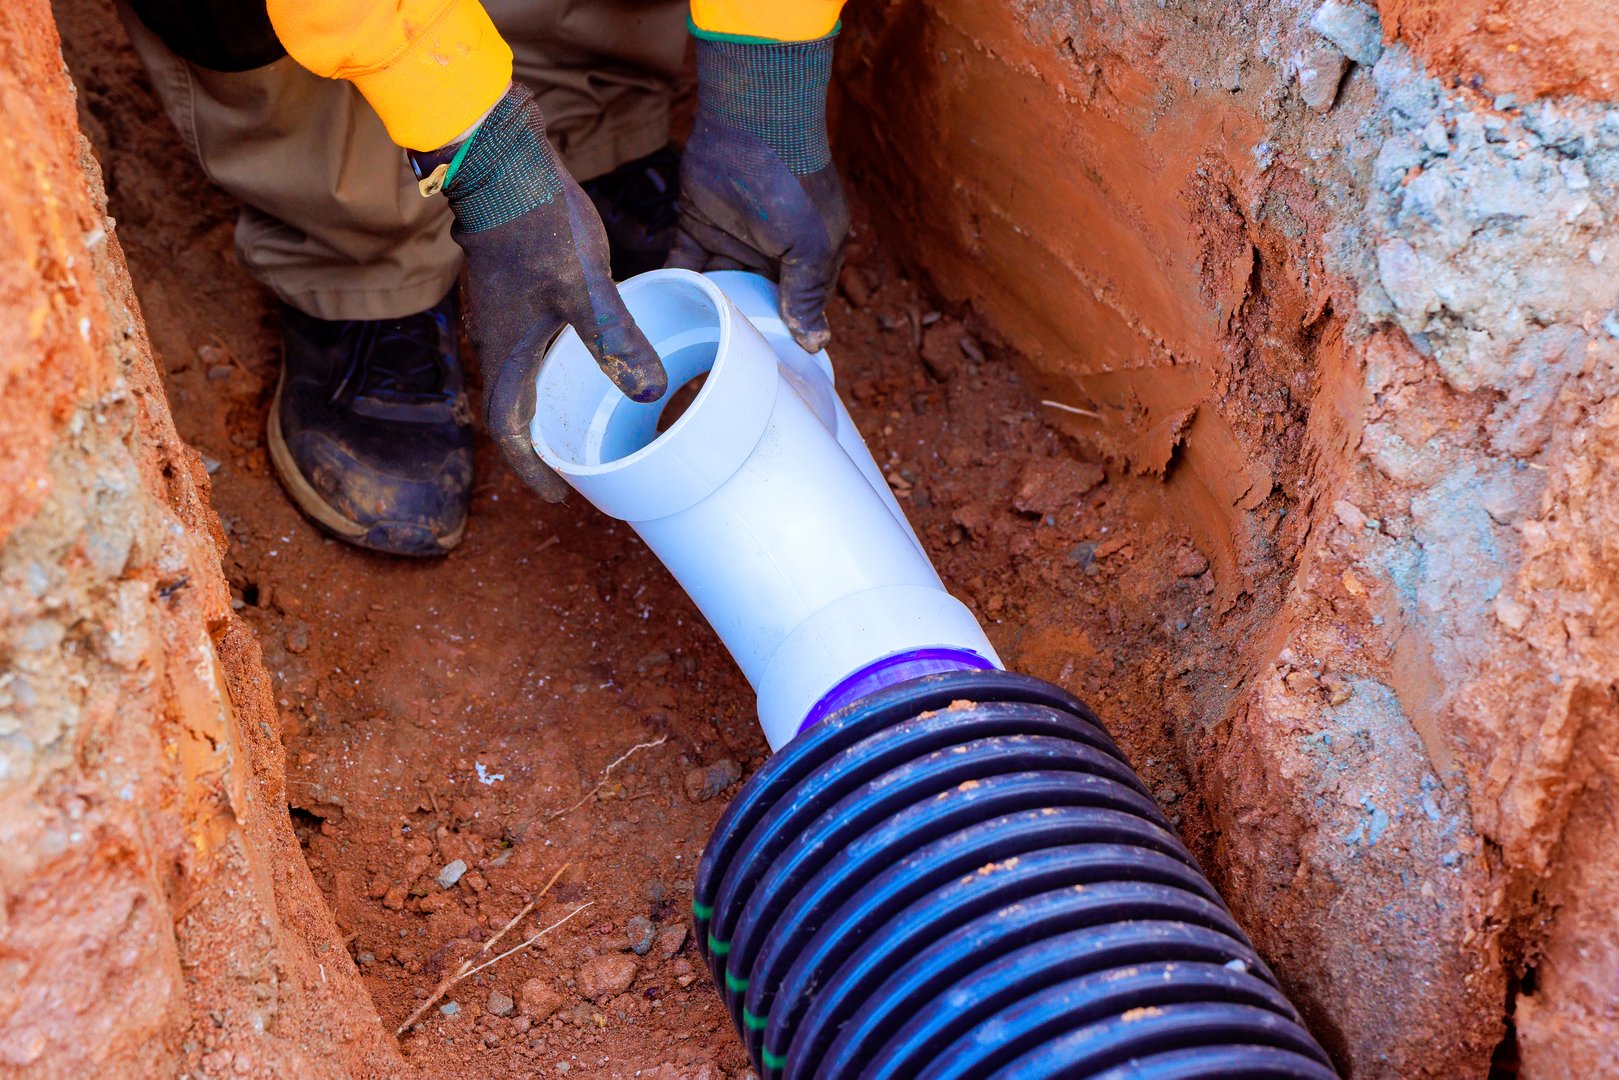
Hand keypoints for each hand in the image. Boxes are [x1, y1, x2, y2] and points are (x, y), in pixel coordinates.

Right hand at [410, 84, 666, 502]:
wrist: (501, 158)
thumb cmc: (535, 221)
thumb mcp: (583, 286)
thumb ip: (614, 339)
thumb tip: (648, 393)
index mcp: (508, 353)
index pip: (510, 430)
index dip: (531, 469)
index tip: (558, 496)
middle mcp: (502, 341)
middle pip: (519, 410)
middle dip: (545, 445)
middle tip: (580, 468)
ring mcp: (509, 315)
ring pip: (531, 377)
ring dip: (553, 405)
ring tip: (590, 424)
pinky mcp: (522, 291)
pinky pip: (540, 346)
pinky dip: (563, 366)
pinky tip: (594, 358)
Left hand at [667, 32, 848, 352]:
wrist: (748, 123)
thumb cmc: (792, 184)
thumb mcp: (810, 245)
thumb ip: (807, 293)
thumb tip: (815, 344)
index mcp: (809, 259)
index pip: (800, 308)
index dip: (785, 335)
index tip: (769, 366)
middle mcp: (772, 254)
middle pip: (755, 302)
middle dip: (741, 328)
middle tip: (724, 362)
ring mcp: (734, 241)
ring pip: (718, 287)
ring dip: (706, 310)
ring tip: (689, 345)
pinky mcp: (699, 228)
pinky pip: (683, 264)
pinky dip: (672, 283)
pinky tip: (660, 310)